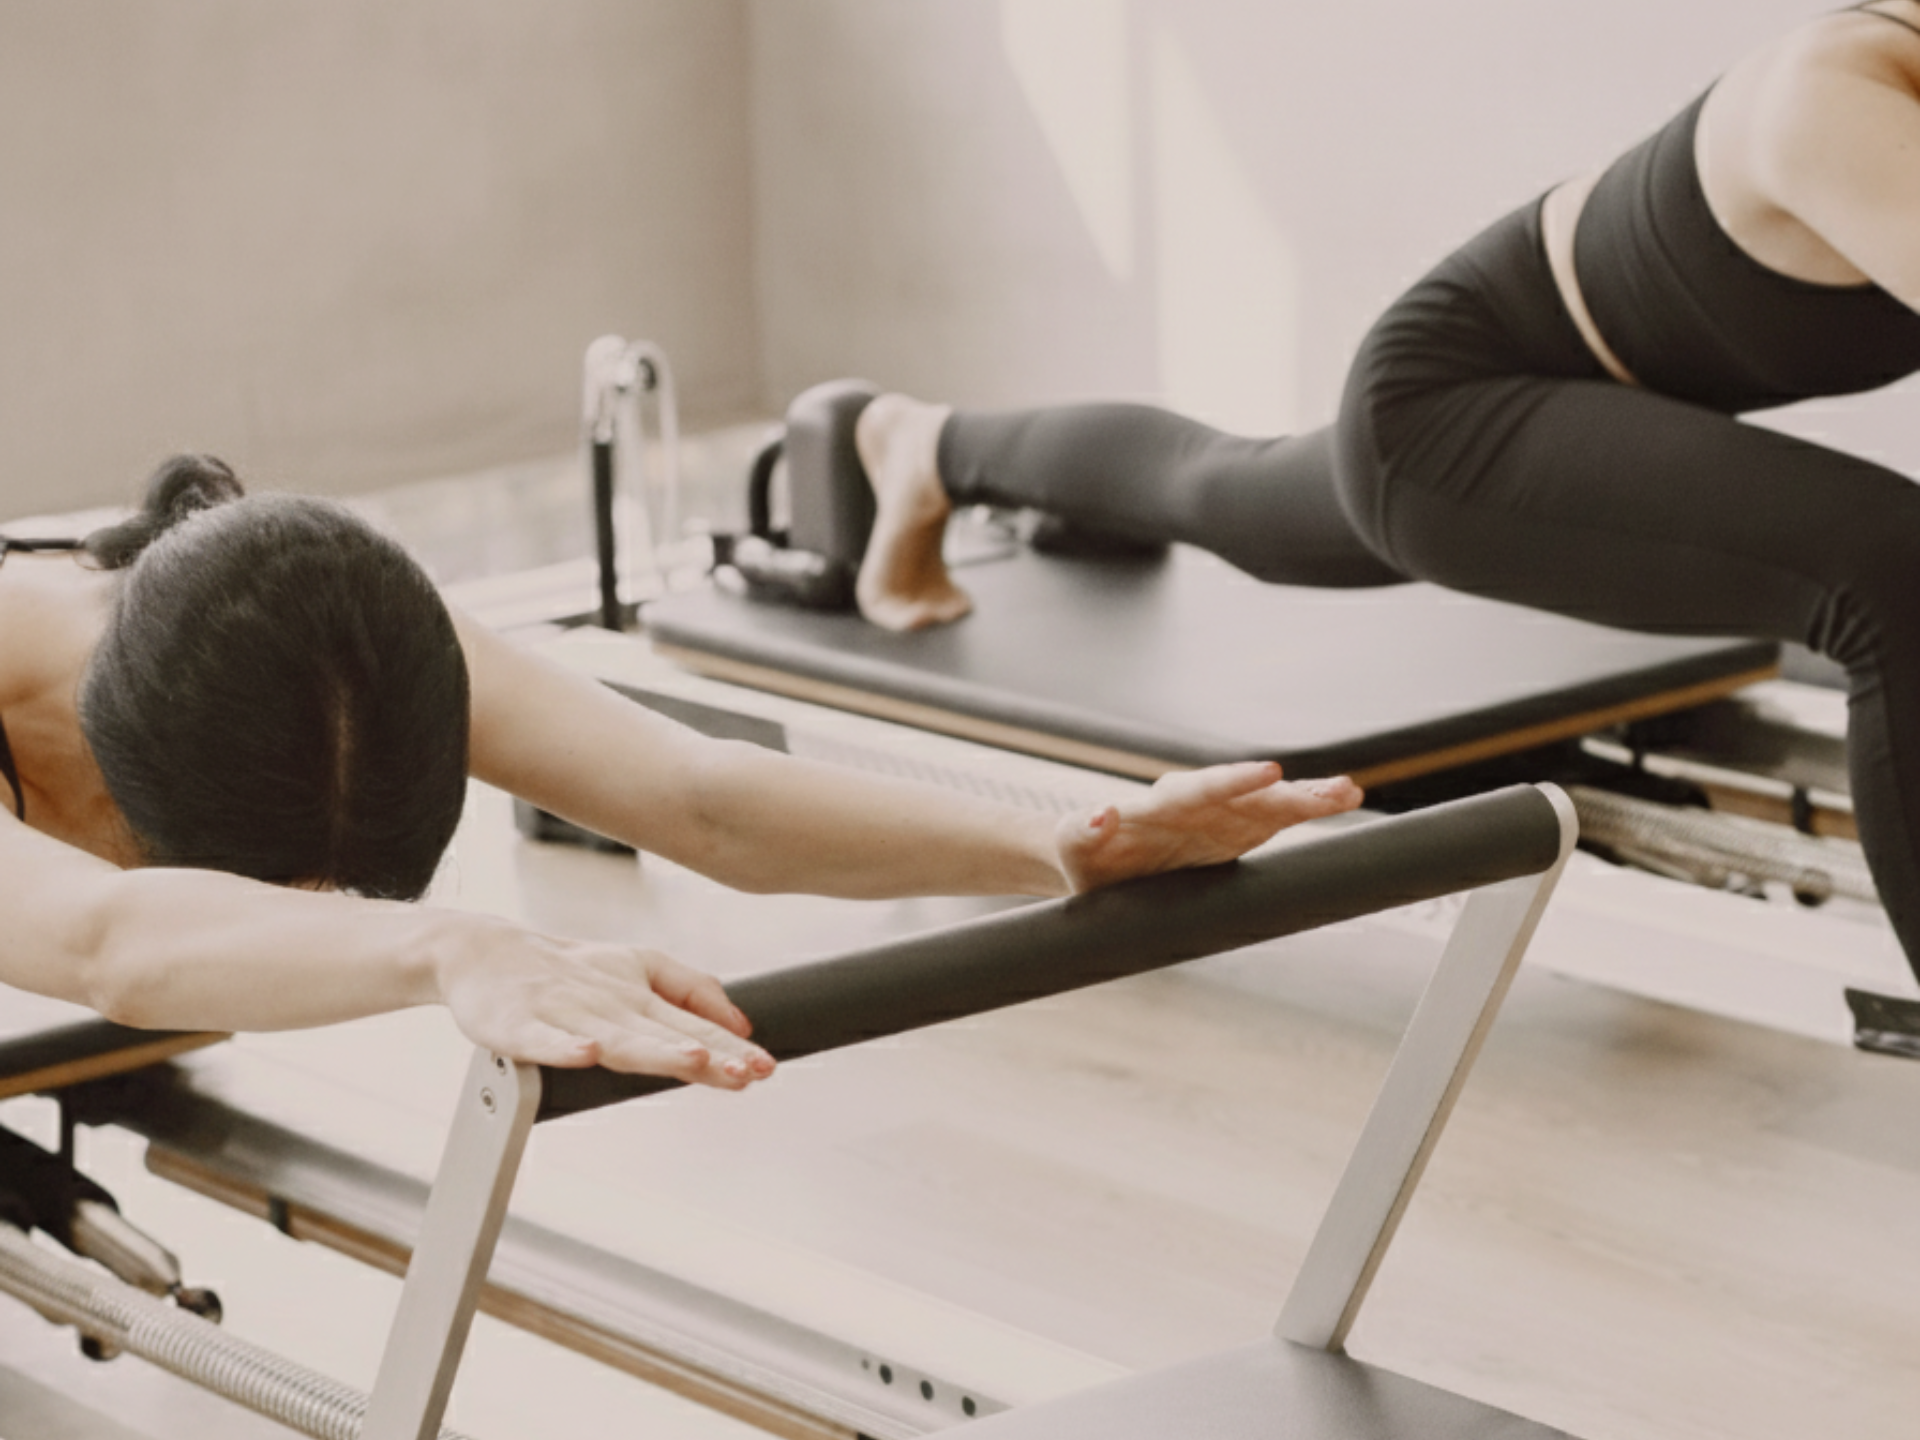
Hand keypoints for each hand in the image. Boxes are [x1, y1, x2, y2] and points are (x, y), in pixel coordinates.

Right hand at [434, 917, 774, 1088]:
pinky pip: (542, 1039)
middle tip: (746, 1072)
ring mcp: (564, 1013)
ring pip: (614, 1037)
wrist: (485, 952)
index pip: (691, 1025)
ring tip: (690, 1061)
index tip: (765, 1067)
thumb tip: (742, 1024)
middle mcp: (608, 1003)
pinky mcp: (518, 1023)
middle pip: (663, 1034)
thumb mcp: (638, 967)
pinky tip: (585, 1054)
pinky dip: (562, 1046)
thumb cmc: (567, 968)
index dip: (730, 1047)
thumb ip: (691, 990)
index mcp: (637, 995)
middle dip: (706, 1054)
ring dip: (652, 1049)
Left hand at [1056, 761, 1361, 893]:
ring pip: (1269, 803)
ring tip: (1349, 793)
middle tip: (1335, 791)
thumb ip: (1086, 832)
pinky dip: (1306, 811)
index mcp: (1159, 805)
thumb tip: (1104, 813)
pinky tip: (1343, 799)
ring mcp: (1219, 816)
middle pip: (1248, 793)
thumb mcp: (1075, 847)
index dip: (1234, 783)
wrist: (1095, 863)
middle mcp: (1196, 802)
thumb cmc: (1083, 854)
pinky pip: (1275, 819)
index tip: (1269, 773)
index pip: (1200, 789)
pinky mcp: (1234, 833)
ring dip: (1307, 798)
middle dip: (1289, 793)